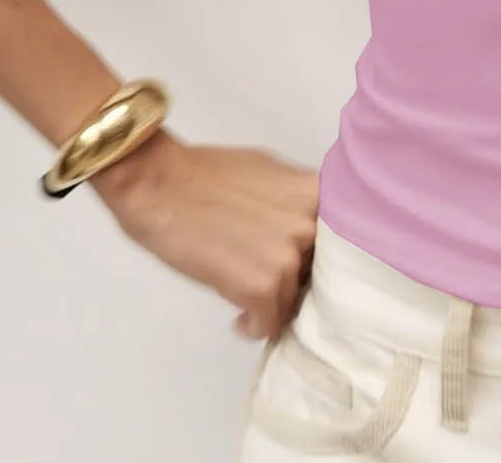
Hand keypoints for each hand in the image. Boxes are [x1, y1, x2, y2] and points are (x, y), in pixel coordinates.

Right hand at [91, 131, 322, 341]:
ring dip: (273, 303)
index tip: (305, 266)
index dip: (321, 256)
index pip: (340, 238)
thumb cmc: (207, 174)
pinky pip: (269, 323)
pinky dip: (255, 326)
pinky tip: (240, 317)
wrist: (160, 184)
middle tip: (273, 281)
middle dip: (298, 279)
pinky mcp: (262, 288)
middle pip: (320, 270)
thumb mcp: (270, 175)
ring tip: (248, 295)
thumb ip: (297, 202)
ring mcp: (289, 257)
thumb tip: (306, 227)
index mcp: (317, 193)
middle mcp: (313, 225)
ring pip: (294, 299)